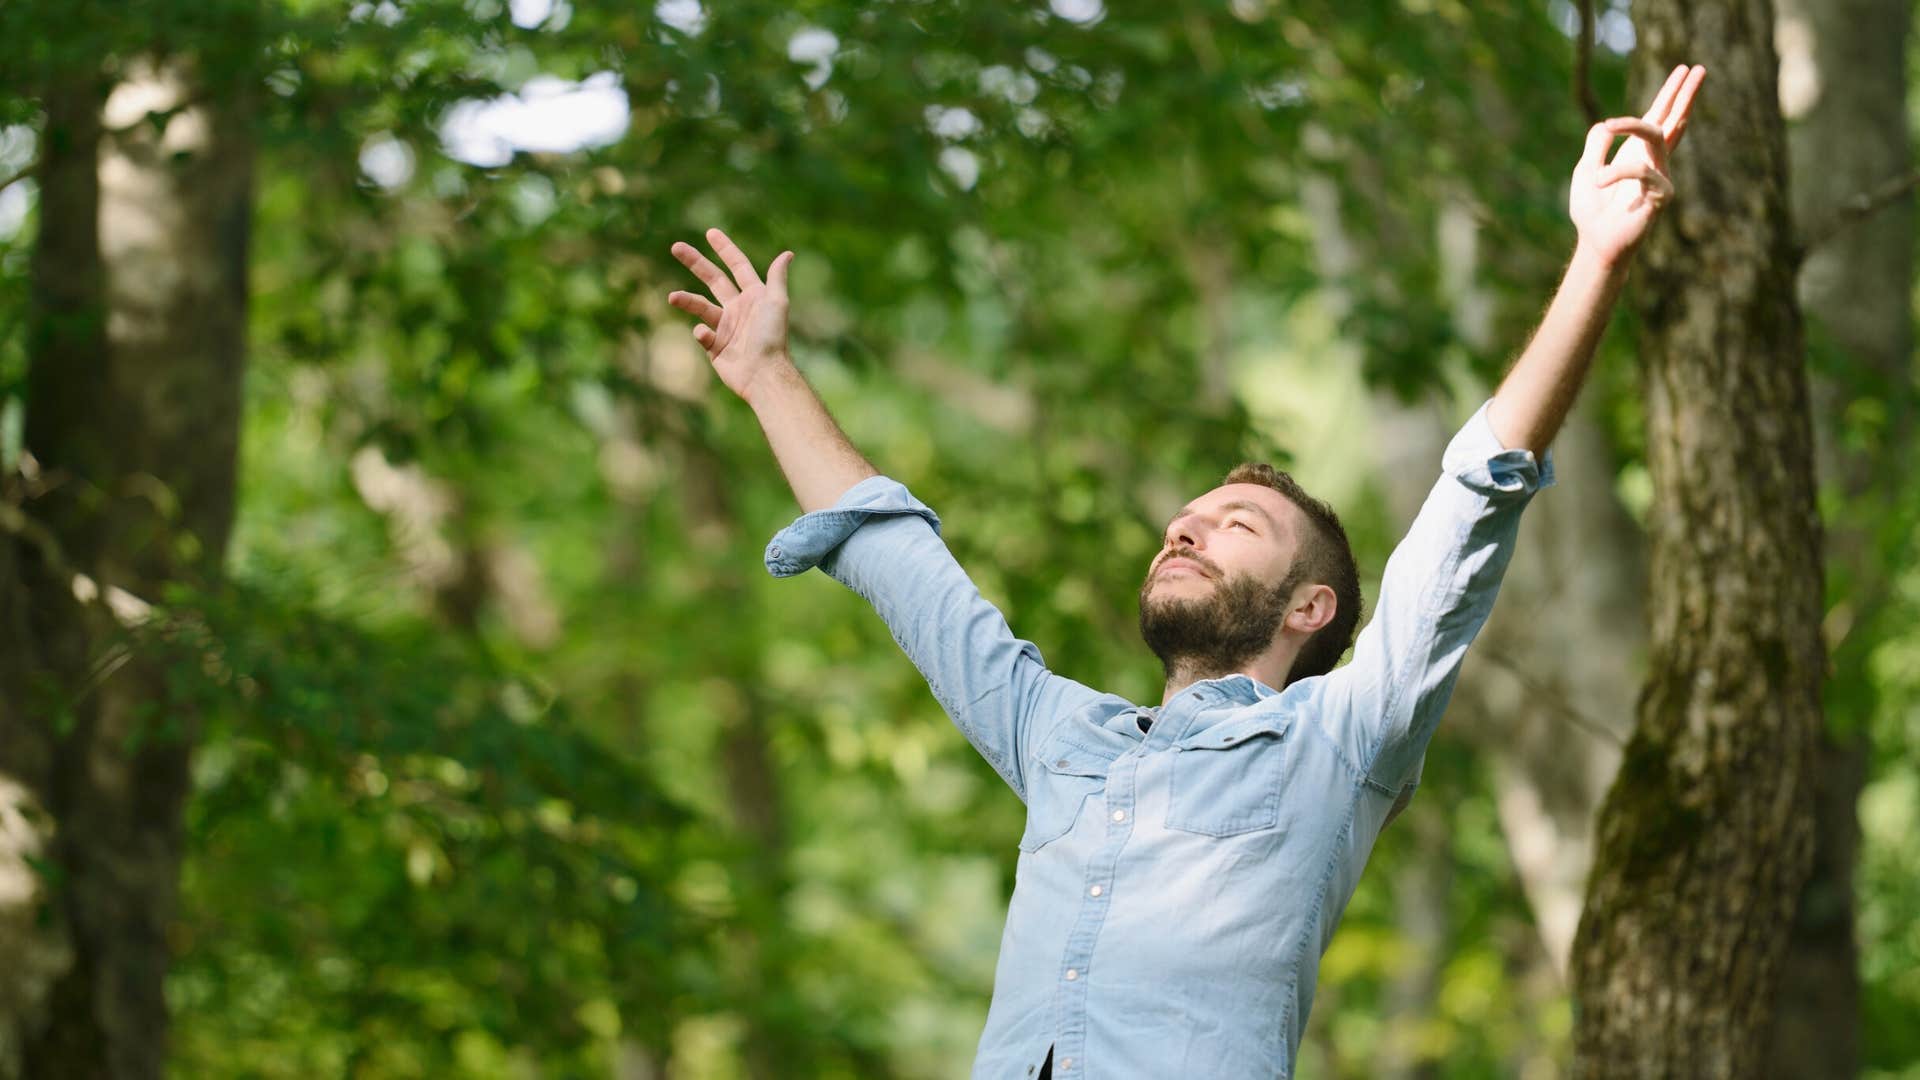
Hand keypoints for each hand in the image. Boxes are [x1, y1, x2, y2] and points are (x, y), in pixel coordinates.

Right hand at [667, 228, 797, 400]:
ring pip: (700, 306)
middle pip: (713, 279)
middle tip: (676, 247)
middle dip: (695, 263)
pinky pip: (702, 335)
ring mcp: (726, 328)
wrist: (763, 373)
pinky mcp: (715, 347)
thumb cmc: (772, 337)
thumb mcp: (777, 303)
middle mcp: (738, 308)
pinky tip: (705, 336)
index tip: (710, 233)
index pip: (737, 266)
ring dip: (686, 300)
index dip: (725, 249)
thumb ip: (777, 278)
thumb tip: (787, 254)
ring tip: (672, 297)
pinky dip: (701, 333)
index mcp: (753, 296)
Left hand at [1570, 64, 1705, 265]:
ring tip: (1610, 125)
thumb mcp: (1586, 169)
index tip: (1684, 69)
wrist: (1595, 242)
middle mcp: (1654, 161)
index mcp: (1638, 153)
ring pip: (1656, 135)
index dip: (1671, 94)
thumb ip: (1596, 146)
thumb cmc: (1592, 211)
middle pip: (1675, 120)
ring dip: (1631, 126)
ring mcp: (1661, 176)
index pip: (1659, 118)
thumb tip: (1605, 125)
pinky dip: (1616, 173)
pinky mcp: (1661, 195)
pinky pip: (1642, 171)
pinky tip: (1600, 181)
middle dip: (1685, 94)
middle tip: (1698, 67)